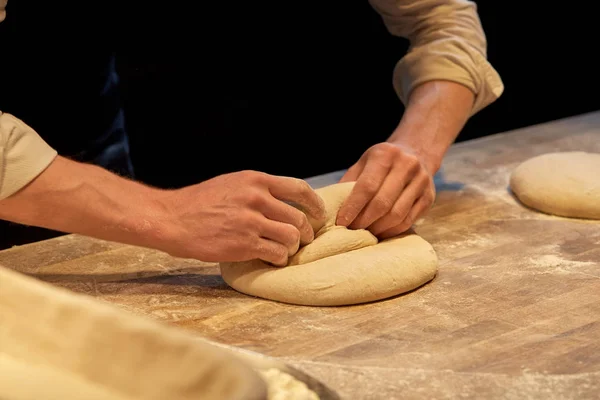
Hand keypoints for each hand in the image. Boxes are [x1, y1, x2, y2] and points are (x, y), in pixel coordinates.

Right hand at [158, 171, 325, 265]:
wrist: (172, 218)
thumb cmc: (200, 202)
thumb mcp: (232, 184)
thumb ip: (258, 190)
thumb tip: (286, 201)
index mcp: (255, 180)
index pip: (299, 188)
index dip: (315, 203)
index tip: (319, 213)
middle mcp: (256, 198)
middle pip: (299, 217)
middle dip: (306, 232)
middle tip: (303, 239)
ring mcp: (251, 222)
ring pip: (291, 237)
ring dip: (293, 247)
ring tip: (285, 250)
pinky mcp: (244, 244)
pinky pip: (277, 253)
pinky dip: (280, 258)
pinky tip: (273, 259)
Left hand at [336, 142, 434, 238]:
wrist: (417, 152)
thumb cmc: (382, 161)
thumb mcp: (364, 163)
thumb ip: (349, 182)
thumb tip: (330, 208)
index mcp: (386, 155)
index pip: (367, 186)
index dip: (353, 208)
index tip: (341, 222)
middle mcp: (407, 166)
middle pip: (382, 203)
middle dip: (363, 222)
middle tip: (350, 232)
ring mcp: (421, 182)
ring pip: (397, 215)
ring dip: (377, 229)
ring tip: (364, 234)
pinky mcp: (429, 197)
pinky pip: (408, 221)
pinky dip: (391, 231)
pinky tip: (380, 233)